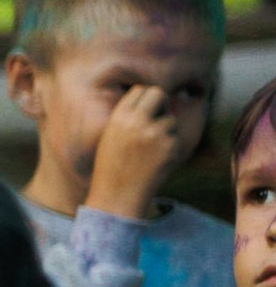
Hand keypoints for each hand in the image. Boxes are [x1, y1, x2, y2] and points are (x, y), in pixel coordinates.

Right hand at [86, 84, 182, 218]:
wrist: (117, 195)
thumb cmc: (112, 167)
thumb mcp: (111, 136)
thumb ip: (129, 117)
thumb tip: (153, 99)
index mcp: (119, 117)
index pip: (140, 90)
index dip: (145, 99)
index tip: (145, 110)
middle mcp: (137, 121)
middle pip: (158, 94)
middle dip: (161, 104)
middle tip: (157, 119)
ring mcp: (155, 133)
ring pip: (170, 119)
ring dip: (165, 130)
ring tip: (149, 150)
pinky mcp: (170, 146)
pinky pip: (175, 137)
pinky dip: (169, 147)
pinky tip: (155, 161)